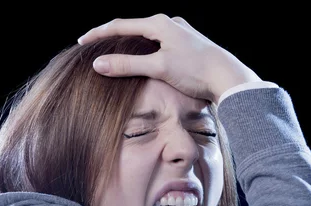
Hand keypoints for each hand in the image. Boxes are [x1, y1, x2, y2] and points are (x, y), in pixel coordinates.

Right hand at [77, 14, 262, 103]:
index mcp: (159, 24)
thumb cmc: (195, 70)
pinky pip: (159, 45)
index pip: (120, 26)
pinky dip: (145, 50)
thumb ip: (128, 65)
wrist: (228, 77)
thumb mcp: (158, 67)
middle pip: (133, 28)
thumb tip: (98, 64)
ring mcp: (180, 34)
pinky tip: (145, 59)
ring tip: (116, 52)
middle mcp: (170, 24)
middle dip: (113, 37)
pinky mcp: (188, 46)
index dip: (99, 34)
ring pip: (147, 36)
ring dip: (130, 44)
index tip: (82, 42)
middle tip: (95, 45)